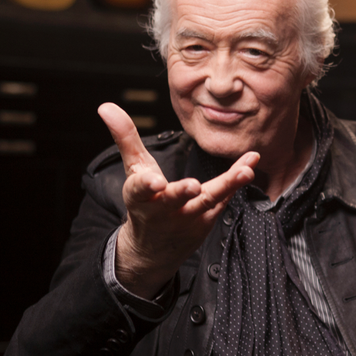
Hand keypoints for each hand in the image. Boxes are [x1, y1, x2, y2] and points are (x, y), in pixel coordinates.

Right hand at [97, 103, 257, 297]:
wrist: (153, 249)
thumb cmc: (144, 201)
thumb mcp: (133, 169)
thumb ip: (125, 137)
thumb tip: (105, 106)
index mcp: (140, 197)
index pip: (140, 190)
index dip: (146, 186)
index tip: (155, 182)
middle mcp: (164, 210)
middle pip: (174, 200)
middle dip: (183, 193)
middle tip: (194, 186)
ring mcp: (188, 218)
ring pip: (208, 201)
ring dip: (226, 186)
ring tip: (244, 172)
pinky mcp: (207, 221)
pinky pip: (224, 199)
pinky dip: (237, 182)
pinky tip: (250, 164)